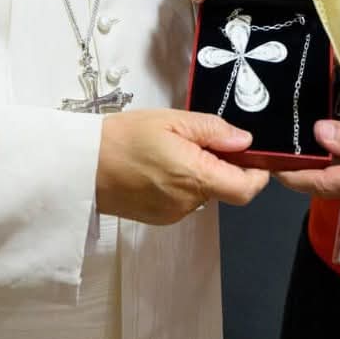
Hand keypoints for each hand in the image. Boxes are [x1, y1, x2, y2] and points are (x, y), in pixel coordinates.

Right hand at [96, 108, 267, 223]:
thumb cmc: (123, 138)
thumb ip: (213, 130)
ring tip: (173, 150)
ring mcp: (173, 214)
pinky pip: (185, 200)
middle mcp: (187, 202)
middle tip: (200, 140)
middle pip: (226, 189)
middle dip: (223, 166)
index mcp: (194, 176)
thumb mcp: (172, 120)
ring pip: (205, 194)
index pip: (246, 189)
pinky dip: (183, 184)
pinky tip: (162, 166)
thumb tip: (245, 141)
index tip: (252, 155)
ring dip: (201, 174)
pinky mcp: (159, 218)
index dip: (257, 173)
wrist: (82, 166)